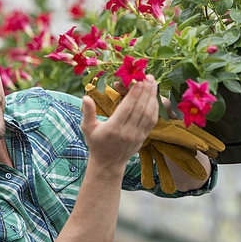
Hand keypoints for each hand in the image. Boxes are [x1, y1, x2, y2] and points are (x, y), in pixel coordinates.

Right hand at [85, 80, 223, 192]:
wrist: (108, 163)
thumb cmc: (96, 143)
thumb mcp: (87, 128)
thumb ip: (88, 112)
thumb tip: (86, 97)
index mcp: (113, 128)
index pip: (127, 108)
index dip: (134, 94)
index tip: (138, 81)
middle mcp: (127, 132)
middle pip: (140, 109)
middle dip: (146, 91)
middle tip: (148, 77)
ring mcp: (137, 136)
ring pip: (148, 114)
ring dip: (152, 97)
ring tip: (153, 83)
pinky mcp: (143, 137)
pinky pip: (151, 121)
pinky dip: (154, 108)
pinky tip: (154, 97)